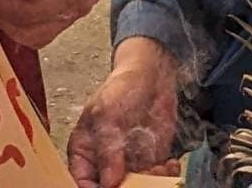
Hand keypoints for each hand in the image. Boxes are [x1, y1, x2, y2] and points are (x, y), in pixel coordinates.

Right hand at [69, 39, 180, 187]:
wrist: (152, 75)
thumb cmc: (121, 88)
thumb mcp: (107, 115)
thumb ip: (106, 149)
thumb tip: (109, 183)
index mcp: (84, 152)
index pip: (82, 182)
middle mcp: (104, 163)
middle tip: (143, 177)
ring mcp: (127, 164)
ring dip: (151, 183)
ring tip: (160, 167)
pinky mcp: (149, 162)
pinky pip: (156, 180)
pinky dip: (165, 177)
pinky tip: (168, 163)